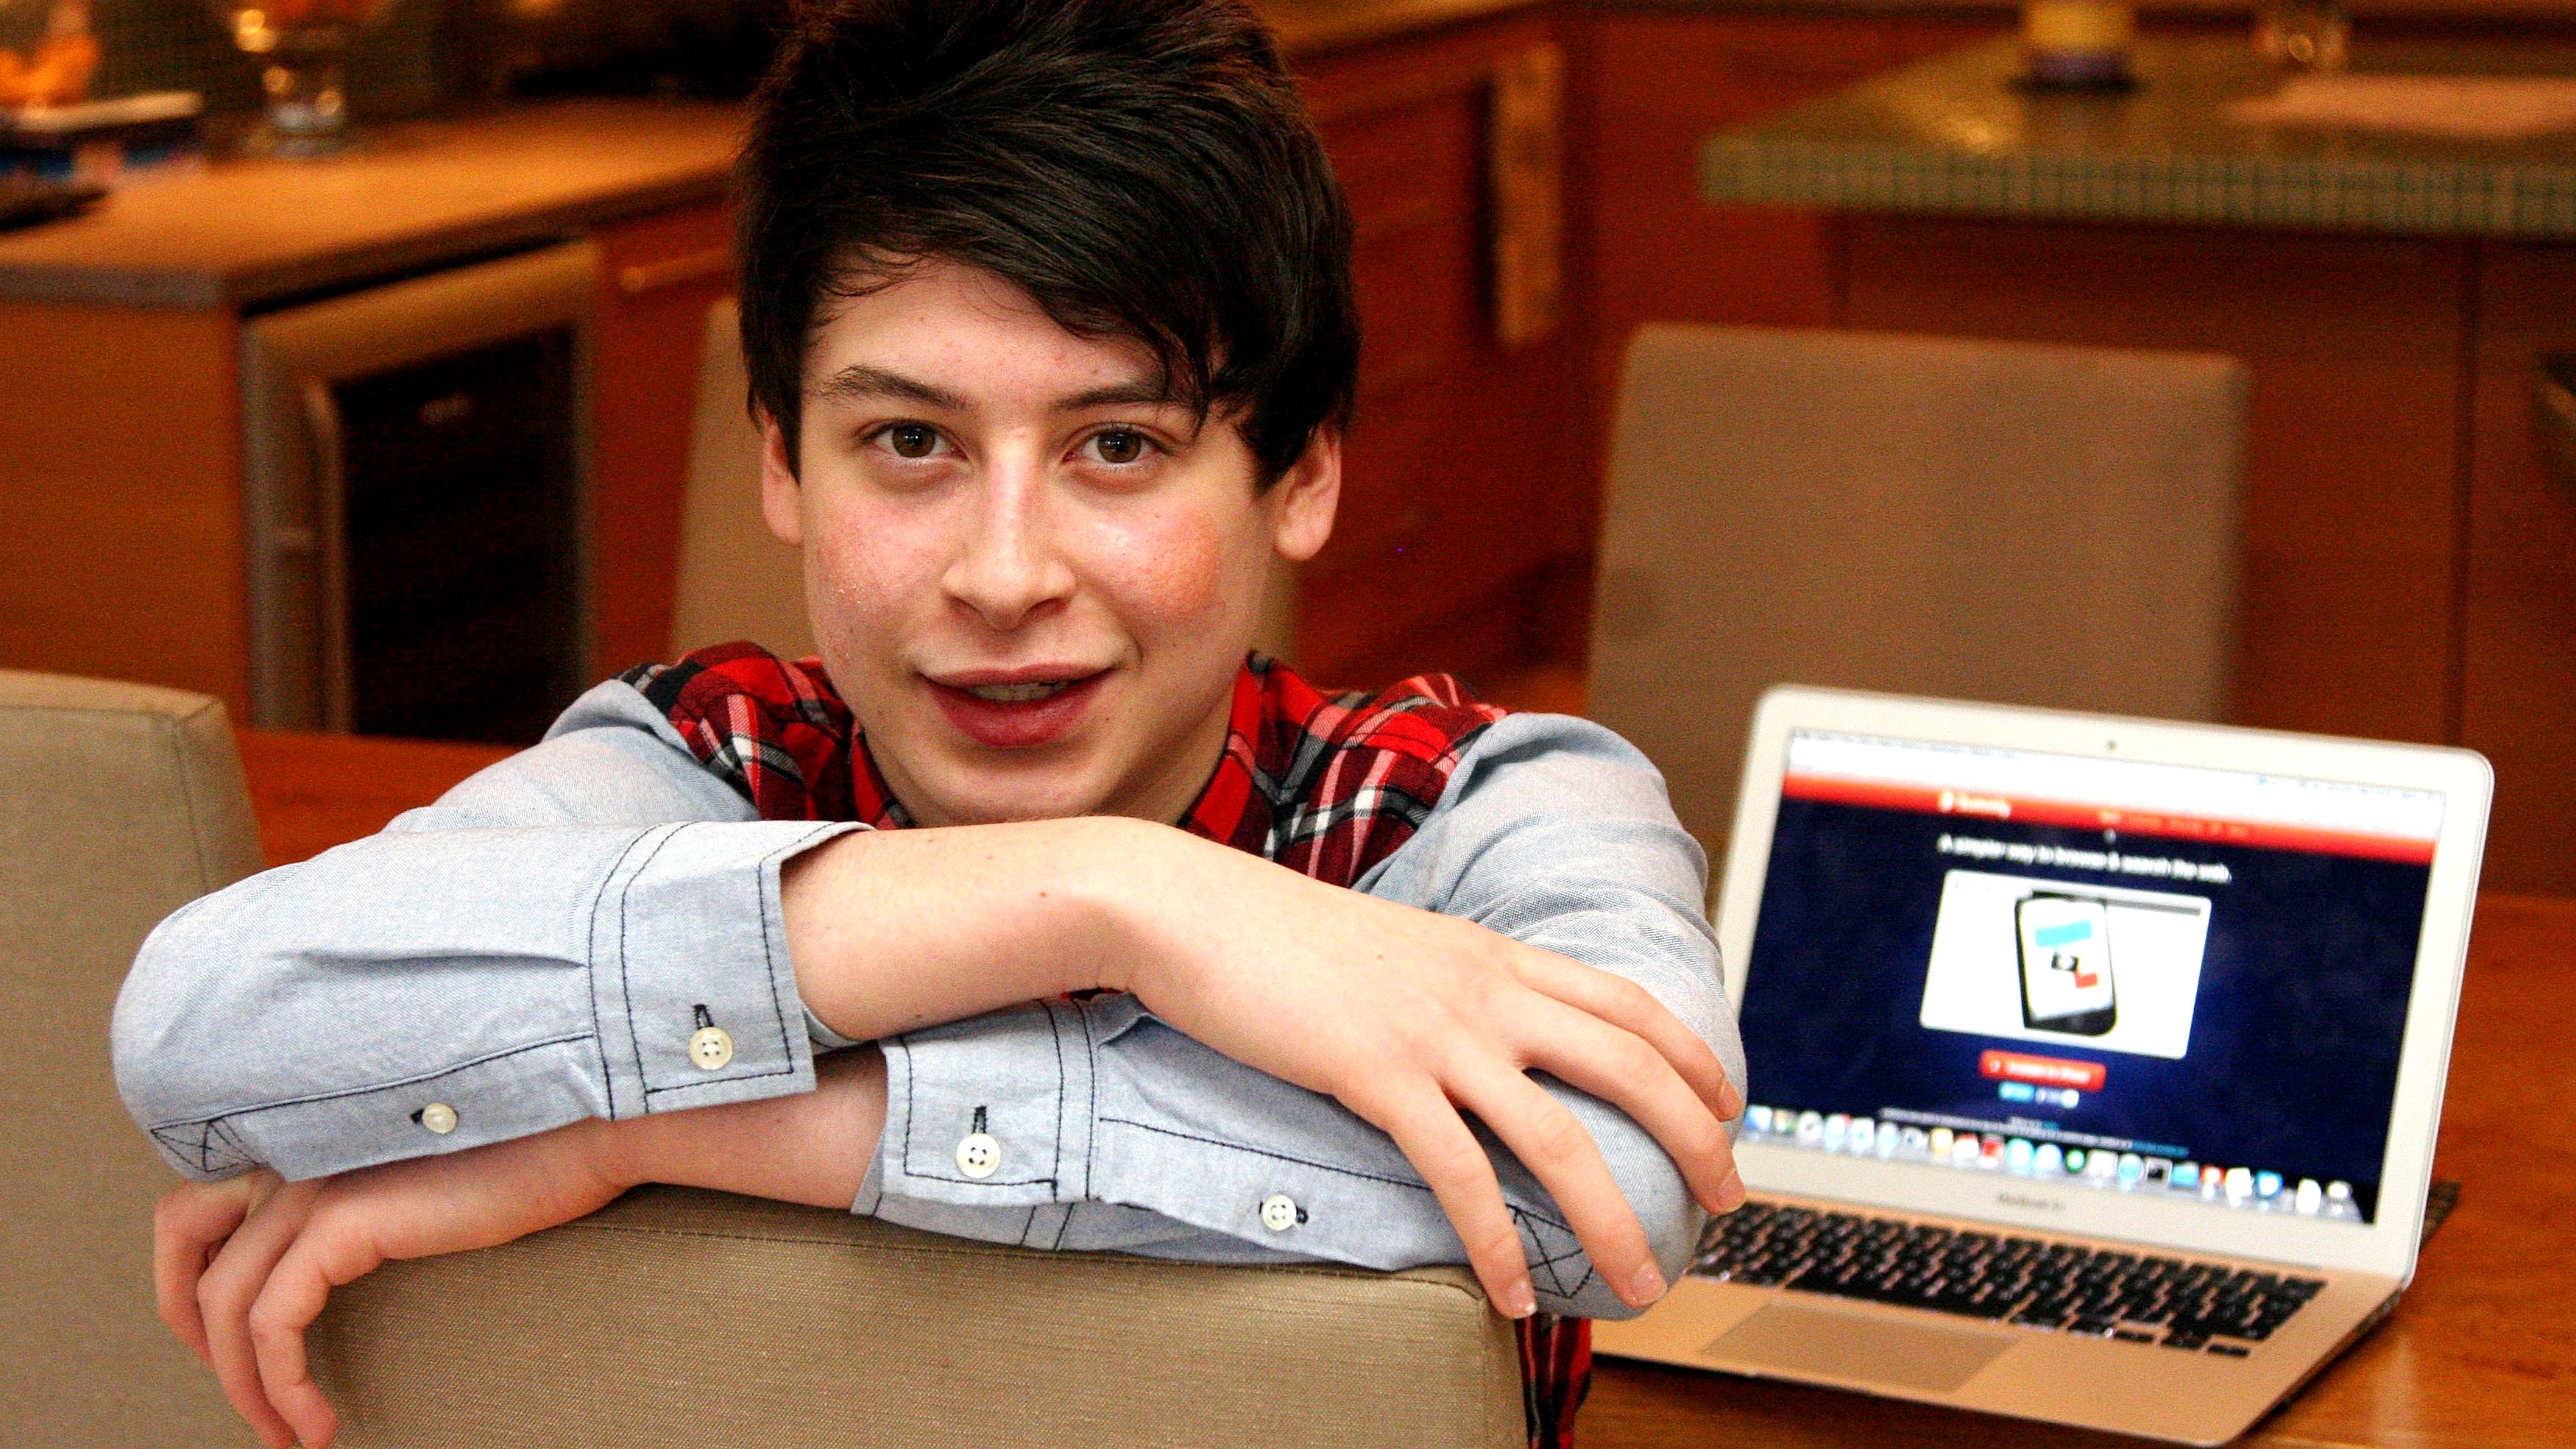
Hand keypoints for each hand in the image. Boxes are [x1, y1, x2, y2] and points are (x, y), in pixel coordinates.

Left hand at [150, 1051, 885, 1448]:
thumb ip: (389, 1196)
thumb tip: (371, 1251)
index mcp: (322, 1131)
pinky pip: (270, 1323)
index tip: (243, 1344)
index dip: (199, 1275)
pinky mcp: (342, 1221)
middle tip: (239, 1383)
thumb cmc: (551, 1149)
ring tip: (288, 1431)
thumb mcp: (445, 1175)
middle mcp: (302, 1149)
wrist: (600, 1122)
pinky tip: (317, 1420)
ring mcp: (317, 1181)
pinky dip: (279, 1383)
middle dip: (186, 1317)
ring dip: (243, 1383)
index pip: (210, 1194)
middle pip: (181, 1234)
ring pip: (223, 1301)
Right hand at [1108, 824, 1744, 1318]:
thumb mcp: (1398, 947)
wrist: (1195, 909)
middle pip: (1629, 1065)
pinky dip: (1495, 1243)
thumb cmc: (1281, 936)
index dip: (1692, 1059)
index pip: (1627, 1003)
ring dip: (1613, 1220)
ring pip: (1560, 1137)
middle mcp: (1485, 989)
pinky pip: (1460, 1175)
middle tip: (1729, 1200)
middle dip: (1695, 1139)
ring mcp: (1436, 1032)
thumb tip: (1490, 1034)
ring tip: (1641, 1281)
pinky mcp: (1378, 1075)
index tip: (1728, 1111)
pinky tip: (1512, 1292)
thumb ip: (1456, 984)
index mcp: (1493, 955)